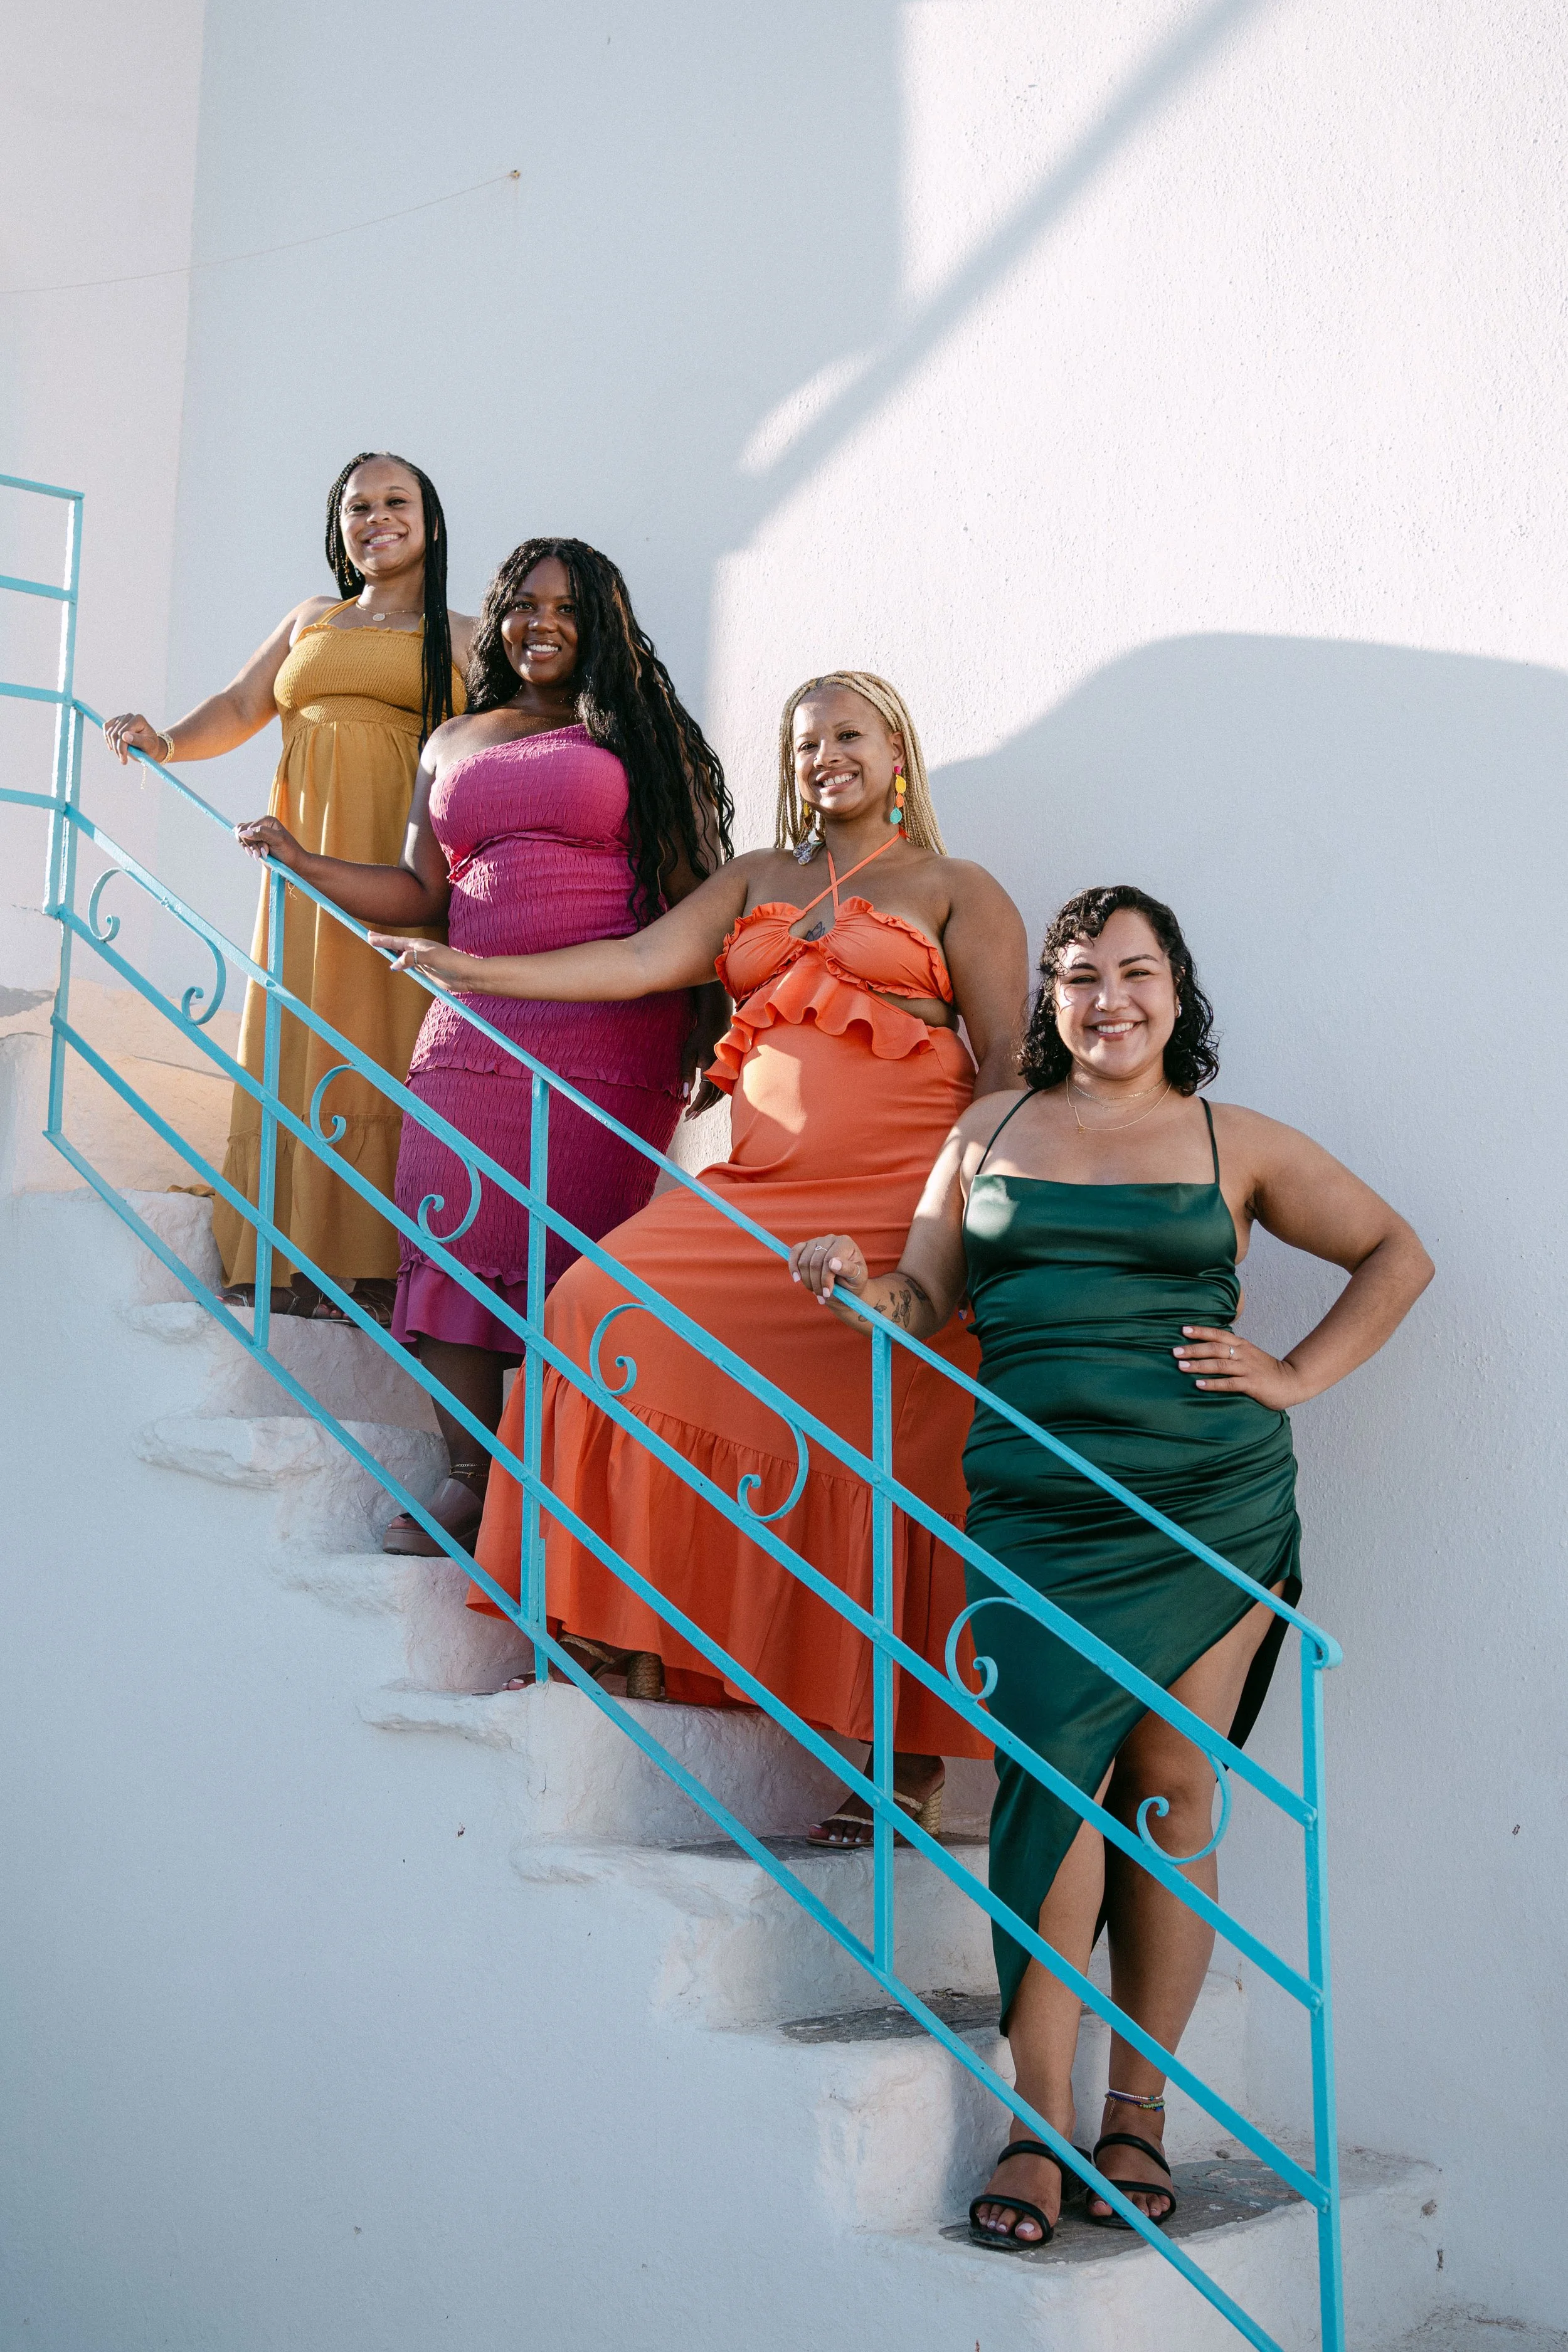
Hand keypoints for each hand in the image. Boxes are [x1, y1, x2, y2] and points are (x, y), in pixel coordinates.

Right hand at [103, 713, 167, 765]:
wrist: (148, 747)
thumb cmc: (150, 747)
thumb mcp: (149, 747)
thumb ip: (138, 741)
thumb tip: (124, 735)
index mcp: (139, 719)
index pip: (123, 732)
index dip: (122, 748)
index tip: (124, 761)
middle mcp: (129, 716)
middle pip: (115, 733)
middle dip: (117, 749)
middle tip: (123, 759)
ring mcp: (121, 718)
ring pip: (109, 733)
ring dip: (113, 747)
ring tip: (121, 755)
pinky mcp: (114, 722)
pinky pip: (106, 731)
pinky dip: (108, 741)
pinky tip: (115, 748)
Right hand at [235, 814, 303, 867]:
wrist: (294, 864)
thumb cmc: (289, 852)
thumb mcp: (277, 840)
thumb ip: (261, 833)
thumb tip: (243, 832)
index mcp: (267, 820)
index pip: (247, 827)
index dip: (253, 840)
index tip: (266, 851)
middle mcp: (261, 825)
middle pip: (242, 832)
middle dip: (251, 845)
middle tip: (263, 854)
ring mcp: (258, 835)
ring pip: (242, 838)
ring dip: (251, 849)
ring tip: (261, 856)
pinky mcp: (256, 843)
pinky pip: (245, 844)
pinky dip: (249, 850)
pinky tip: (258, 856)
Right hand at [366, 933, 473, 987]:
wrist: (468, 975)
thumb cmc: (452, 963)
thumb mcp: (431, 958)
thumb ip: (412, 959)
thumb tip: (394, 964)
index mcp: (419, 945)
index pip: (395, 941)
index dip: (382, 939)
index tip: (368, 936)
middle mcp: (419, 951)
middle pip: (396, 945)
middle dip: (383, 941)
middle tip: (369, 937)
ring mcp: (423, 961)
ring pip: (402, 955)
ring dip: (391, 951)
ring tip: (381, 947)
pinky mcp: (427, 971)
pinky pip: (409, 966)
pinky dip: (401, 963)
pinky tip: (398, 964)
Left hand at [681, 982, 731, 1120]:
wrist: (715, 1022)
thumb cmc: (699, 1036)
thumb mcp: (687, 1054)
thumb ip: (686, 1074)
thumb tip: (683, 1095)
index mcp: (711, 1069)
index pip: (705, 1095)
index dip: (697, 1106)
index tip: (688, 1115)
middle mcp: (723, 1072)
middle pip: (713, 1098)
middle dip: (701, 1109)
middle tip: (689, 1118)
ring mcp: (728, 1072)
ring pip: (719, 1096)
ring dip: (708, 1105)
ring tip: (696, 1112)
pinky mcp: (730, 1070)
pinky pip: (723, 1090)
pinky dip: (714, 1098)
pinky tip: (707, 1101)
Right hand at [789, 1234, 868, 1308]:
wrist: (846, 1285)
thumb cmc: (854, 1281)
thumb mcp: (858, 1278)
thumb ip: (848, 1270)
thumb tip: (832, 1262)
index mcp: (845, 1243)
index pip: (829, 1259)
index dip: (826, 1278)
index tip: (827, 1293)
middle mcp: (830, 1239)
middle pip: (815, 1262)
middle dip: (816, 1283)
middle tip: (822, 1296)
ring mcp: (816, 1241)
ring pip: (803, 1262)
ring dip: (807, 1280)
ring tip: (816, 1292)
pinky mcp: (805, 1246)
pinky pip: (794, 1253)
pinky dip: (793, 1267)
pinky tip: (797, 1279)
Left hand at [1173, 1326, 1304, 1408]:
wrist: (1293, 1382)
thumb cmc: (1267, 1370)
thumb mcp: (1249, 1355)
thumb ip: (1232, 1351)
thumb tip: (1207, 1350)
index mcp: (1242, 1345)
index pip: (1218, 1334)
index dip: (1201, 1331)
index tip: (1183, 1329)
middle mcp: (1243, 1354)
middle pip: (1214, 1348)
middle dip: (1193, 1349)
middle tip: (1175, 1351)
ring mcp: (1247, 1369)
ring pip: (1219, 1364)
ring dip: (1198, 1365)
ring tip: (1181, 1366)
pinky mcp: (1251, 1384)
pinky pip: (1229, 1383)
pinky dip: (1212, 1384)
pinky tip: (1198, 1385)